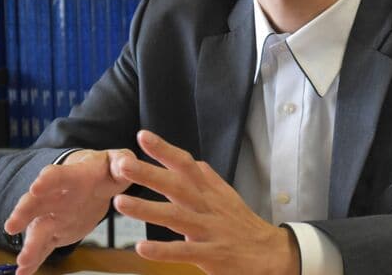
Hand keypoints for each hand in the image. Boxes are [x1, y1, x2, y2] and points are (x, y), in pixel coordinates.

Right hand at [4, 148, 136, 274]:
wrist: (92, 182)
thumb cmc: (103, 170)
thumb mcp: (117, 162)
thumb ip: (123, 162)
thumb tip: (126, 165)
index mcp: (73, 175)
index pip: (58, 175)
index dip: (47, 180)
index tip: (36, 187)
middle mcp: (57, 196)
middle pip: (36, 202)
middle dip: (24, 213)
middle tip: (12, 225)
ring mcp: (54, 216)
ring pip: (38, 229)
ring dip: (30, 244)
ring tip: (22, 260)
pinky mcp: (56, 233)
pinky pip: (43, 247)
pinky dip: (34, 260)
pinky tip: (23, 273)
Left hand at [112, 130, 300, 274]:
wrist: (271, 253)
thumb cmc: (242, 224)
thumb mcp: (226, 196)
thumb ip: (207, 179)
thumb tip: (190, 161)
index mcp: (210, 191)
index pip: (186, 164)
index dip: (165, 150)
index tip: (142, 136)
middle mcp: (208, 206)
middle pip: (176, 186)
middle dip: (148, 174)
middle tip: (122, 164)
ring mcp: (209, 230)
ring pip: (175, 217)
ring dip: (147, 209)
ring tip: (120, 203)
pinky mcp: (211, 255)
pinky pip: (184, 252)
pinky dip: (162, 250)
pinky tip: (141, 248)